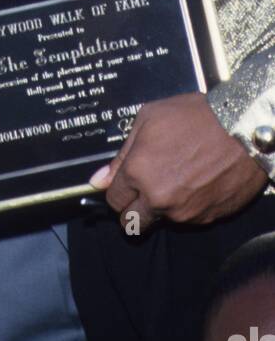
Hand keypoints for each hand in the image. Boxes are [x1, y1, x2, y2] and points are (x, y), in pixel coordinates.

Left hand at [88, 92, 266, 233]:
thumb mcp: (149, 119)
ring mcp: (184, 213)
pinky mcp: (206, 218)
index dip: (118, 192)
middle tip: (142, 193)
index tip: (125, 185)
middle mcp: (158, 198)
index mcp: (138, 172)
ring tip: (176, 180)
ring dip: (161, 208)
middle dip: (132, 211)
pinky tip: (196, 183)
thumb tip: (99, 180)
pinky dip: (187, 207)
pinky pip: (187, 219)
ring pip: (160, 222)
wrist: (242, 128)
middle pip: (131, 224)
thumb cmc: (194, 117)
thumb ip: (122, 153)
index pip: (113, 201)